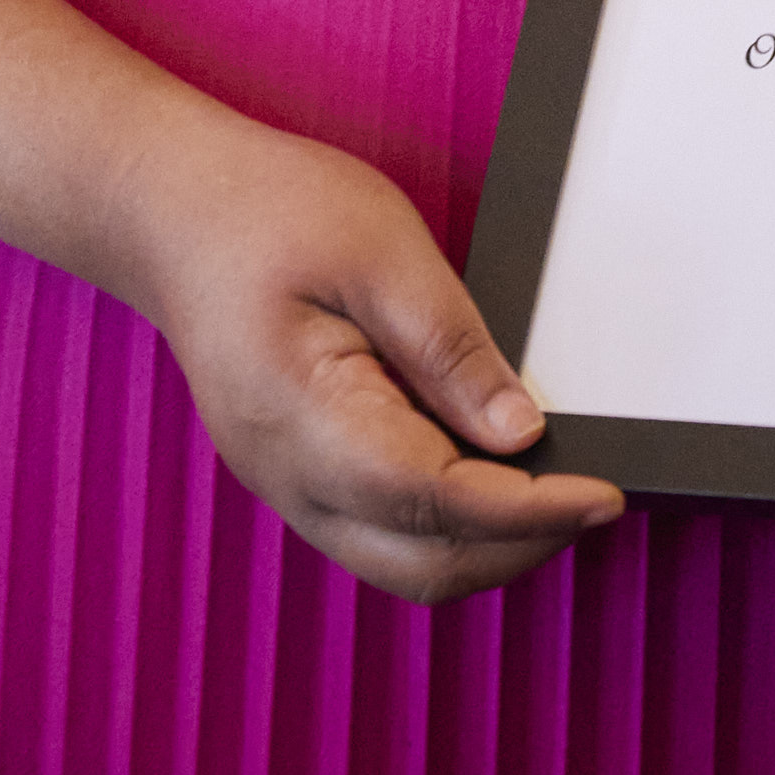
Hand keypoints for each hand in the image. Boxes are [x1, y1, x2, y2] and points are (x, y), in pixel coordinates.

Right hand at [120, 117, 626, 601]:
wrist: (171, 210)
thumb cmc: (265, 210)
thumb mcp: (380, 249)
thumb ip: (451, 347)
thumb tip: (520, 432)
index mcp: (300, 420)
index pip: (434, 502)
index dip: (529, 511)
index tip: (603, 495)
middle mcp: (286, 477)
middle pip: (421, 564)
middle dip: (519, 546)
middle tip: (593, 499)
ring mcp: (284, 485)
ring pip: (400, 564)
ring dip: (484, 545)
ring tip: (554, 493)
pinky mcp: (295, 474)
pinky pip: (378, 532)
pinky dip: (445, 525)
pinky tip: (490, 477)